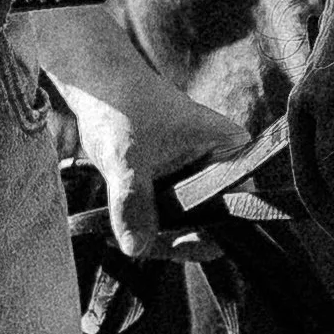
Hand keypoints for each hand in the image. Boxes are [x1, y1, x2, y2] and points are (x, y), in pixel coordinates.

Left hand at [20, 3, 244, 257]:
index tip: (174, 245)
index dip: (209, 235)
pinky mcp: (173, 184)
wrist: (98, 84)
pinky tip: (120, 228)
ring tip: (123, 231)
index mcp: (230, 151)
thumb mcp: (128, 156)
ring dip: (158, 236)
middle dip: (177, 240)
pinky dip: (147, 226)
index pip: (235, 210)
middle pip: (211, 224)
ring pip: (186, 226)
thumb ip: (134, 202)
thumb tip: (137, 248)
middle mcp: (220, 167)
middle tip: (139, 243)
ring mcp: (196, 177)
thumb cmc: (123, 104)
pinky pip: (168, 218)